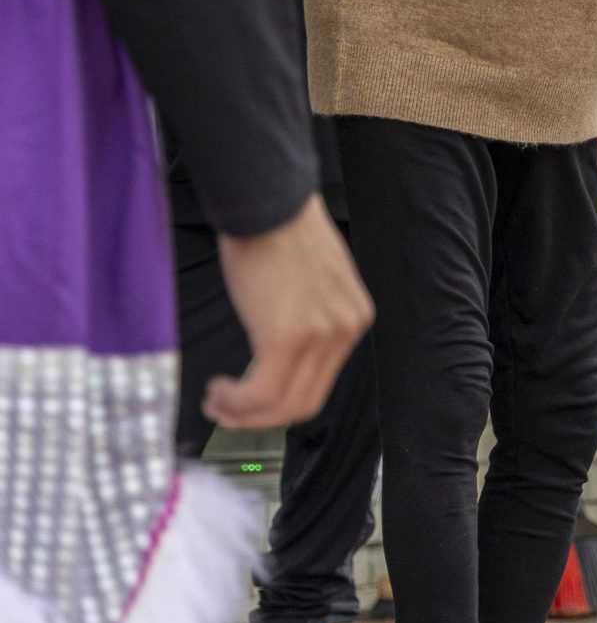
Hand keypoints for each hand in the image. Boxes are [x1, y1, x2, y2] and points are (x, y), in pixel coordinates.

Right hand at [207, 195, 373, 431]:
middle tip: (225, 412)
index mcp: (354, 317)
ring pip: (281, 405)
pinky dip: (235, 402)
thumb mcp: (314, 281)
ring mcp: (320, 335)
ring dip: (242, 414)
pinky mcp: (287, 336)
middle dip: (260, 419)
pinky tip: (218, 388)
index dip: (282, 403)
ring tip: (216, 401)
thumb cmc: (279, 234)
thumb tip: (286, 356)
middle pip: (305, 403)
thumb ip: (310, 318)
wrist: (267, 203)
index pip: (322, 383)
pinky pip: (260, 393)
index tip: (250, 402)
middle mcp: (346, 329)